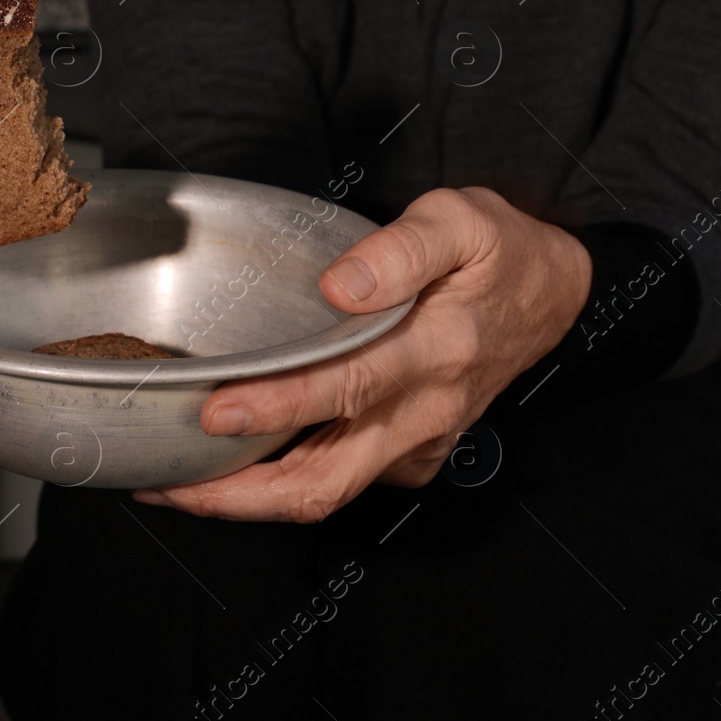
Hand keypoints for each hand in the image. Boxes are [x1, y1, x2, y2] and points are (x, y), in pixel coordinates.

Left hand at [132, 187, 592, 521]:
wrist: (554, 294)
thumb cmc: (499, 252)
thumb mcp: (460, 220)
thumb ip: (399, 250)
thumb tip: (341, 286)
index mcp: (436, 352)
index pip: (345, 390)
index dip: (276, 407)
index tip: (213, 410)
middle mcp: (425, 412)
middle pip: (324, 483)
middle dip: (238, 497)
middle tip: (166, 485)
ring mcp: (419, 443)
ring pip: (326, 494)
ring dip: (248, 500)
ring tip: (173, 486)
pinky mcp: (411, 455)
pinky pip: (341, 482)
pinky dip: (281, 485)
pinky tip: (231, 466)